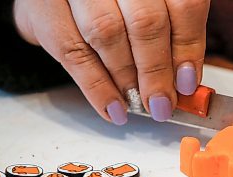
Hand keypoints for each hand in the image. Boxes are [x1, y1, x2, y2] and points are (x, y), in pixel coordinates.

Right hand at [13, 0, 209, 124]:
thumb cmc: (111, 3)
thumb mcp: (147, 7)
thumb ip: (169, 33)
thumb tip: (185, 79)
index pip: (183, 5)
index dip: (187, 48)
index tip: (187, 82)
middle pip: (146, 21)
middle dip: (156, 71)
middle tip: (162, 104)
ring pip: (109, 34)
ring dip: (127, 79)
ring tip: (138, 105)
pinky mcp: (44, 6)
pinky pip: (74, 52)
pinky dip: (97, 88)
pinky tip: (113, 109)